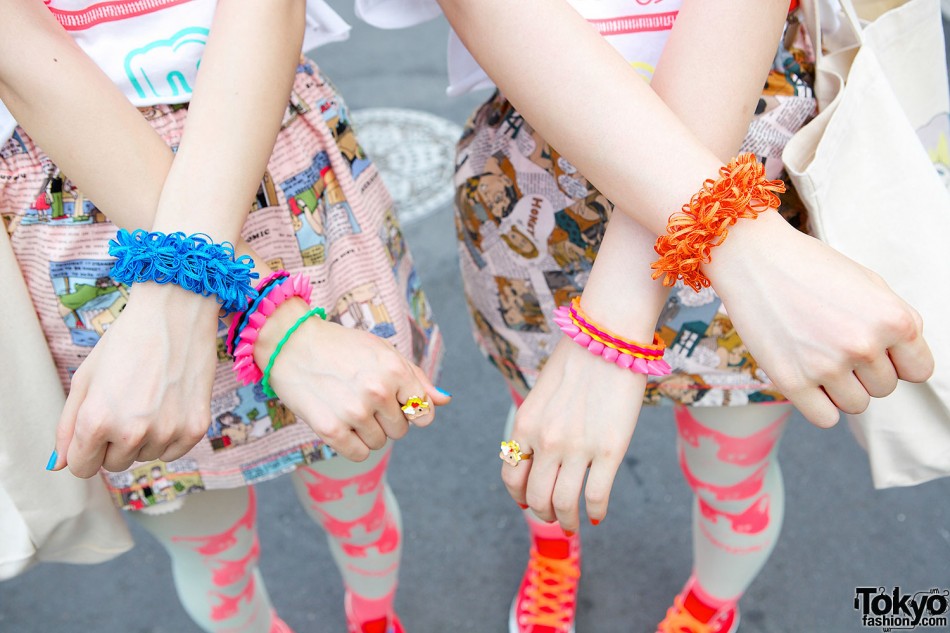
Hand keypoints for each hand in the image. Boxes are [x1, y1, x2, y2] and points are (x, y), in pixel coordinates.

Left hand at [51, 284, 218, 477]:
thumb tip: (58, 465)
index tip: (94, 431)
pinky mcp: (196, 427)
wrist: (176, 314)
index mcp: (96, 420)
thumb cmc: (127, 341)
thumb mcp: (86, 378)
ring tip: (149, 398)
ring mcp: (167, 431)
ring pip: (145, 457)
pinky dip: (169, 436)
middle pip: (114, 465)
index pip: (80, 467)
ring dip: (143, 438)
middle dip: (114, 443)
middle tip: (125, 404)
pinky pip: (173, 452)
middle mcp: (132, 432)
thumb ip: (68, 425)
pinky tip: (169, 405)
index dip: (83, 450)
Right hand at [256, 298, 450, 461]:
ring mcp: (354, 412)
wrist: (291, 344)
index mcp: (395, 370)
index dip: (411, 411)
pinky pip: (358, 454)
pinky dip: (352, 445)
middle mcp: (378, 391)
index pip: (425, 414)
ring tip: (348, 407)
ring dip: (368, 432)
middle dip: (387, 420)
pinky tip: (340, 423)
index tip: (394, 403)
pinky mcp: (330, 429)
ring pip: (379, 443)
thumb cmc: (342, 347)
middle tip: (363, 400)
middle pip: (401, 431)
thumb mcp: (384, 352)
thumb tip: (445, 401)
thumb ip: (416, 378)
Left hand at [501, 337, 645, 531]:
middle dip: (544, 512)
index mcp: (525, 424)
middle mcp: (546, 440)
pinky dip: (594, 514)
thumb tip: (540, 455)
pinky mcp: (609, 450)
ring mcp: (577, 448)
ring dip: (567, 521)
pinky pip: (595, 497)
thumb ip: (537, 424)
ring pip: (564, 504)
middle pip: (536, 497)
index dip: (519, 496)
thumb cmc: (577, 360)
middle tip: (555, 516)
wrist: (607, 337)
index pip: (511, 475)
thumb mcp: (542, 393)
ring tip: (573, 524)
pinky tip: (596, 516)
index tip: (529, 502)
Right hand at [707, 212, 933, 426]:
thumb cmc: (812, 268)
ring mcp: (827, 366)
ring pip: (856, 405)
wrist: (755, 259)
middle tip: (833, 340)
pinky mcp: (792, 381)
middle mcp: (864, 346)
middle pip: (884, 389)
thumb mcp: (870, 284)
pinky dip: (818, 404)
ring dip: (840, 387)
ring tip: (817, 355)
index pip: (918, 371)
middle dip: (863, 370)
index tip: (874, 346)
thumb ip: (898, 324)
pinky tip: (805, 376)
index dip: (897, 360)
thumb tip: (908, 363)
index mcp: (895, 320)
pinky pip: (825, 418)